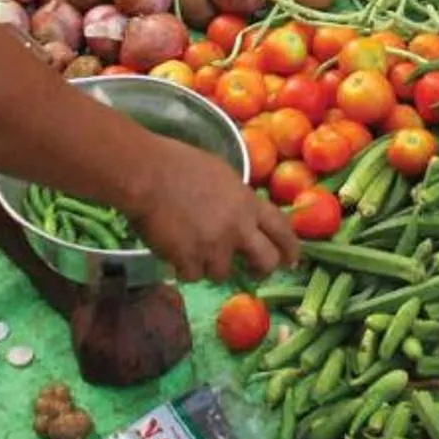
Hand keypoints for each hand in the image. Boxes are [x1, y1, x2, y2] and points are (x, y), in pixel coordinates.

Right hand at [126, 139, 298, 282]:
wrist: (146, 174)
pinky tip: (172, 249)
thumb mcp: (220, 174)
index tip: (292, 260)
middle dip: (261, 269)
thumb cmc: (177, 163)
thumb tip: (241, 213)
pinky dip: (182, 267)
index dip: (290, 247)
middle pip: (265, 261)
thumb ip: (236, 198)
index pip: (281, 229)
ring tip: (190, 244)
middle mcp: (238, 228)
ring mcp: (214, 246)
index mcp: (247, 202)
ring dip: (208, 264)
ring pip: (222, 272)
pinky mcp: (190, 260)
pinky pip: (192, 275)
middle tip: (253, 271)